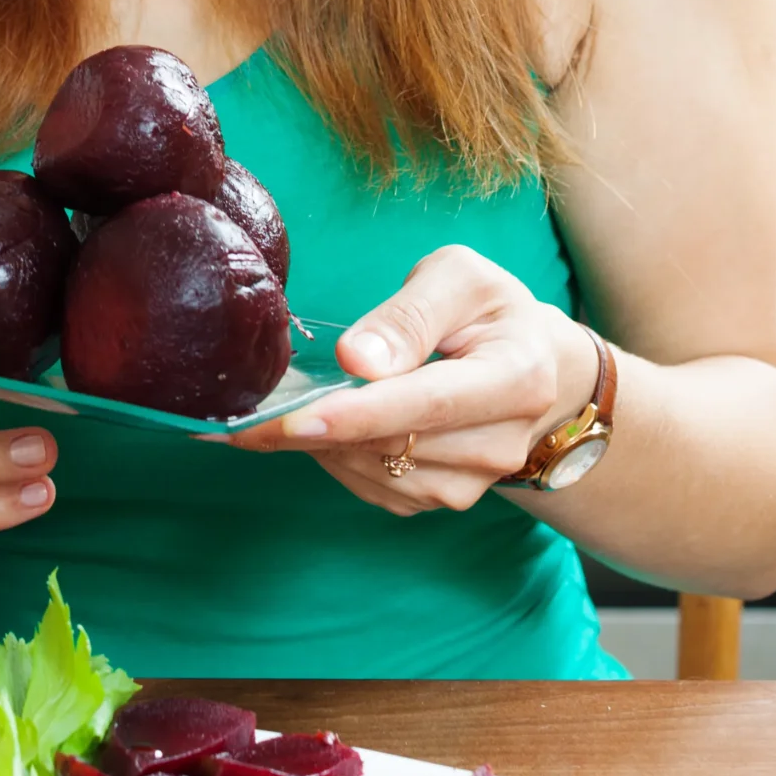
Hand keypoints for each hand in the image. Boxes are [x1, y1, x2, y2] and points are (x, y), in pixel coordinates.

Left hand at [232, 247, 598, 515]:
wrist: (532, 363)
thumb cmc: (488, 310)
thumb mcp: (458, 279)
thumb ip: (408, 314)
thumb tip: (356, 357)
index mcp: (517, 377)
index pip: (429, 403)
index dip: (358, 414)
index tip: (296, 419)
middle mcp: (502, 442)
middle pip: (396, 444)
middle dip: (314, 431)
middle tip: (243, 417)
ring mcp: (477, 480)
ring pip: (379, 473)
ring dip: (320, 447)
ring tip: (277, 413)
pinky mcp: (446, 496)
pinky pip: (377, 489)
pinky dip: (336, 461)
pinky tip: (315, 430)